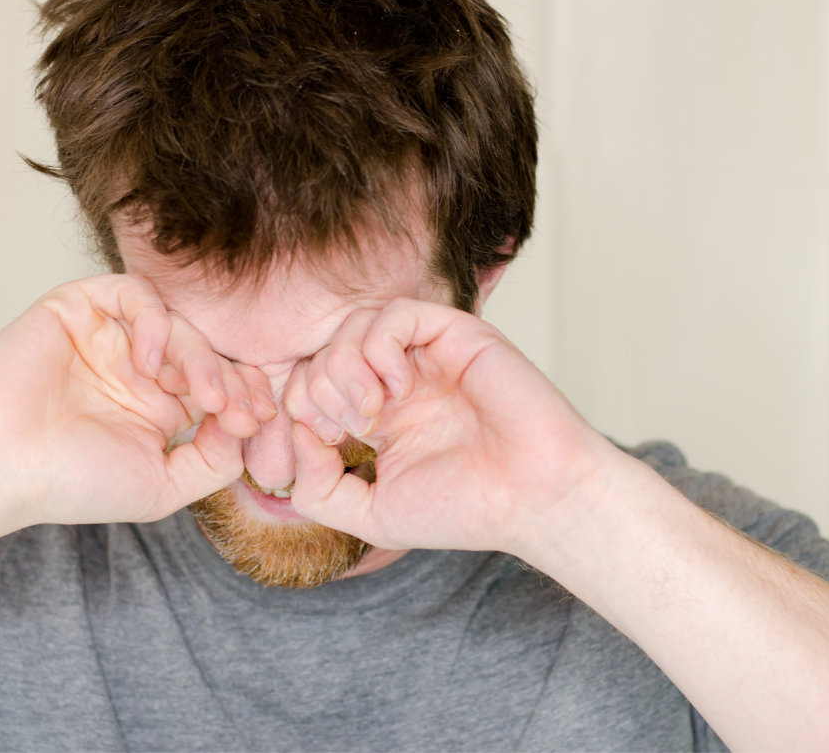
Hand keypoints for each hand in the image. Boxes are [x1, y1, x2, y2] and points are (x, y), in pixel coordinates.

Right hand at [0, 274, 275, 537]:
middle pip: (209, 354)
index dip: (247, 397)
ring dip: (202, 360)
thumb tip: (247, 427)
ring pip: (180, 325)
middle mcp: (140, 368)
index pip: (220, 385)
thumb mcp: (164, 486)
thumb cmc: (72, 484)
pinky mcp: (81, 310)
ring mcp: (113, 338)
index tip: (261, 420)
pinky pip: (135, 295)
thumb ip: (215, 460)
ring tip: (204, 396)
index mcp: (160, 406)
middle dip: (235, 381)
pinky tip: (150, 362)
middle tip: (242, 410)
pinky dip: (154, 322)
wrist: (2, 469)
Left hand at [284, 297, 618, 555]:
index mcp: (378, 416)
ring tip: (373, 410)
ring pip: (354, 325)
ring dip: (345, 368)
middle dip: (318, 389)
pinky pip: (395, 314)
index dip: (301, 408)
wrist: (533, 497)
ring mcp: (425, 355)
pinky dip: (380, 348)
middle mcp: (397, 379)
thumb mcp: (370, 515)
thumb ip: (317, 486)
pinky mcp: (454, 334)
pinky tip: (400, 388)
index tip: (332, 444)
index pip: (310, 384)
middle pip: (323, 351)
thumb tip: (295, 434)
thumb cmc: (464, 509)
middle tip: (352, 427)